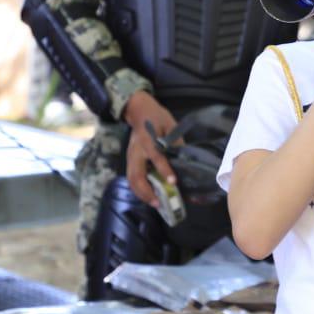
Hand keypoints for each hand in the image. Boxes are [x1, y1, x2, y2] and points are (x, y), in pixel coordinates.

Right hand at [123, 91, 178, 206]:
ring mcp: (130, 156)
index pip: (156, 157)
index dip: (165, 171)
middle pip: (136, 175)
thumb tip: (184, 160)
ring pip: (131, 179)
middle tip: (159, 202)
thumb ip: (176, 142)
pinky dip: (138, 189)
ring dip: (142, 193)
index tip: (173, 182)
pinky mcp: (129, 160)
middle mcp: (136, 150)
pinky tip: (149, 195)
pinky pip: (131, 178)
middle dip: (147, 191)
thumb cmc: (156, 116)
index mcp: (148, 139)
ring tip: (155, 203)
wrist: (138, 110)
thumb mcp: (170, 125)